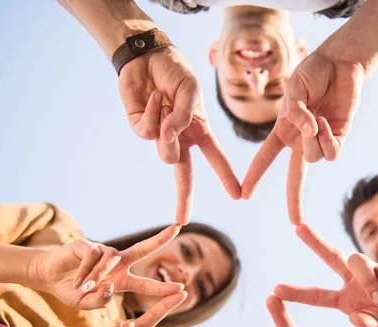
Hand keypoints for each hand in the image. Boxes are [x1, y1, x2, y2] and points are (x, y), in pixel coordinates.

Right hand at [31, 224, 183, 309]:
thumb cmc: (71, 290)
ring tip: (82, 288)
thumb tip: (111, 289)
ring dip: (96, 277)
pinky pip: (92, 257)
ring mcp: (103, 252)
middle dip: (160, 239)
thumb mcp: (86, 303)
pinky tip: (75, 280)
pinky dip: (84, 272)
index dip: (162, 287)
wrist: (48, 276)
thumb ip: (100, 301)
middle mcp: (117, 262)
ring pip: (109, 262)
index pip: (146, 283)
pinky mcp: (88, 245)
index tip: (182, 289)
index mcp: (121, 279)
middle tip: (177, 228)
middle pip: (143, 249)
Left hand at [119, 49, 240, 224]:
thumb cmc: (175, 71)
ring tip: (166, 104)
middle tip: (182, 219)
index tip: (237, 196)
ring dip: (168, 132)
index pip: (215, 158)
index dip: (227, 177)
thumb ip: (183, 118)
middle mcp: (180, 138)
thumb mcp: (190, 92)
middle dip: (184, 198)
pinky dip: (152, 112)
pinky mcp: (140, 128)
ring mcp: (159, 135)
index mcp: (200, 131)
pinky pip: (148, 132)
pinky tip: (153, 97)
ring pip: (166, 153)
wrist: (147, 56)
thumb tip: (167, 139)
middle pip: (184, 174)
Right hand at [241, 46, 364, 224]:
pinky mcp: (339, 138)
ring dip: (314, 140)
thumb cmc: (312, 72)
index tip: (244, 195)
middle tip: (295, 223)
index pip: (265, 157)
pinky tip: (327, 123)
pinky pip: (331, 153)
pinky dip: (329, 140)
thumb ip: (296, 112)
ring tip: (317, 117)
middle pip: (294, 178)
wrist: (339, 63)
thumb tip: (308, 133)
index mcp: (283, 131)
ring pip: (313, 159)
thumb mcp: (294, 88)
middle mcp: (300, 141)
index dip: (254, 176)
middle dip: (294, 200)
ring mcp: (320, 142)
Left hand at [274, 224, 377, 326]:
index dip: (297, 293)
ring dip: (366, 282)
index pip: (317, 295)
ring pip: (357, 261)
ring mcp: (375, 272)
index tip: (275, 290)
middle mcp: (357, 282)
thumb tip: (355, 318)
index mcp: (347, 300)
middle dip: (315, 242)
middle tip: (297, 227)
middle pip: (331, 256)